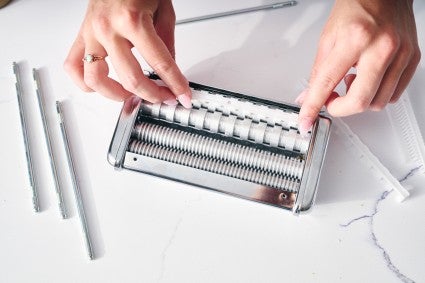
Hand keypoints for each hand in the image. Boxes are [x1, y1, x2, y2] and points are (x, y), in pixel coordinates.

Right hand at [64, 0, 191, 106]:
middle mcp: (108, 28)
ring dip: (117, 95)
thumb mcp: (164, 10)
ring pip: (97, 80)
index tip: (183, 95)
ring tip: (132, 96)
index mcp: (133, 20)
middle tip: (163, 97)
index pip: (160, 63)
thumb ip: (167, 43)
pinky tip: (102, 86)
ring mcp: (91, 33)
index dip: (175, 84)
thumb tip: (170, 71)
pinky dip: (85, 83)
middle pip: (131, 78)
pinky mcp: (81, 35)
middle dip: (153, 95)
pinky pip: (73, 67)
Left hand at [297, 0, 420, 133]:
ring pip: (378, 102)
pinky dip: (376, 94)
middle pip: (360, 101)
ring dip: (359, 100)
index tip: (306, 120)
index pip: (328, 83)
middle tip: (331, 101)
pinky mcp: (412, 58)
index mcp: (355, 38)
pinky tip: (368, 79)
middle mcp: (382, 47)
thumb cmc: (357, 7)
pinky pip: (393, 94)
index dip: (313, 106)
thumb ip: (317, 72)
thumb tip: (308, 97)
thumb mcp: (328, 38)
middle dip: (340, 109)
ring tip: (351, 81)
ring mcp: (401, 53)